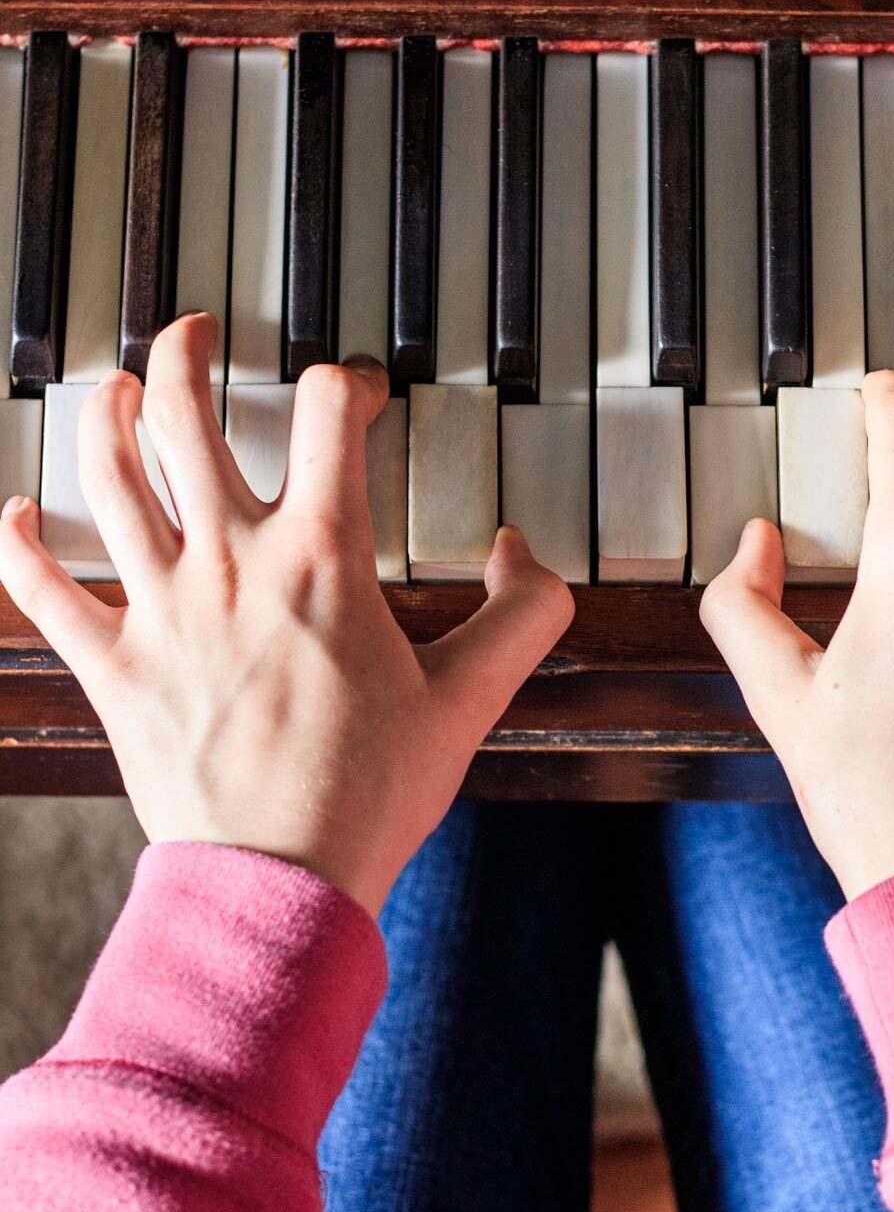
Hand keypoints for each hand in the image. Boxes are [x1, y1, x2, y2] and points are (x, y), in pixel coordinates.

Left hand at [0, 315, 573, 914]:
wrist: (279, 880)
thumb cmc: (370, 794)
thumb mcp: (470, 702)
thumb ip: (523, 617)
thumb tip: (525, 555)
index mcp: (321, 559)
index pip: (328, 413)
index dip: (351, 382)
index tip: (360, 397)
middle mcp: (230, 563)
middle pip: (190, 413)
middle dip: (192, 351)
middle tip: (199, 331)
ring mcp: (159, 609)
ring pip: (109, 476)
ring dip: (109, 415)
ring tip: (120, 388)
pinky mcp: (112, 665)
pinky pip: (42, 589)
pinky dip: (18, 543)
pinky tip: (15, 512)